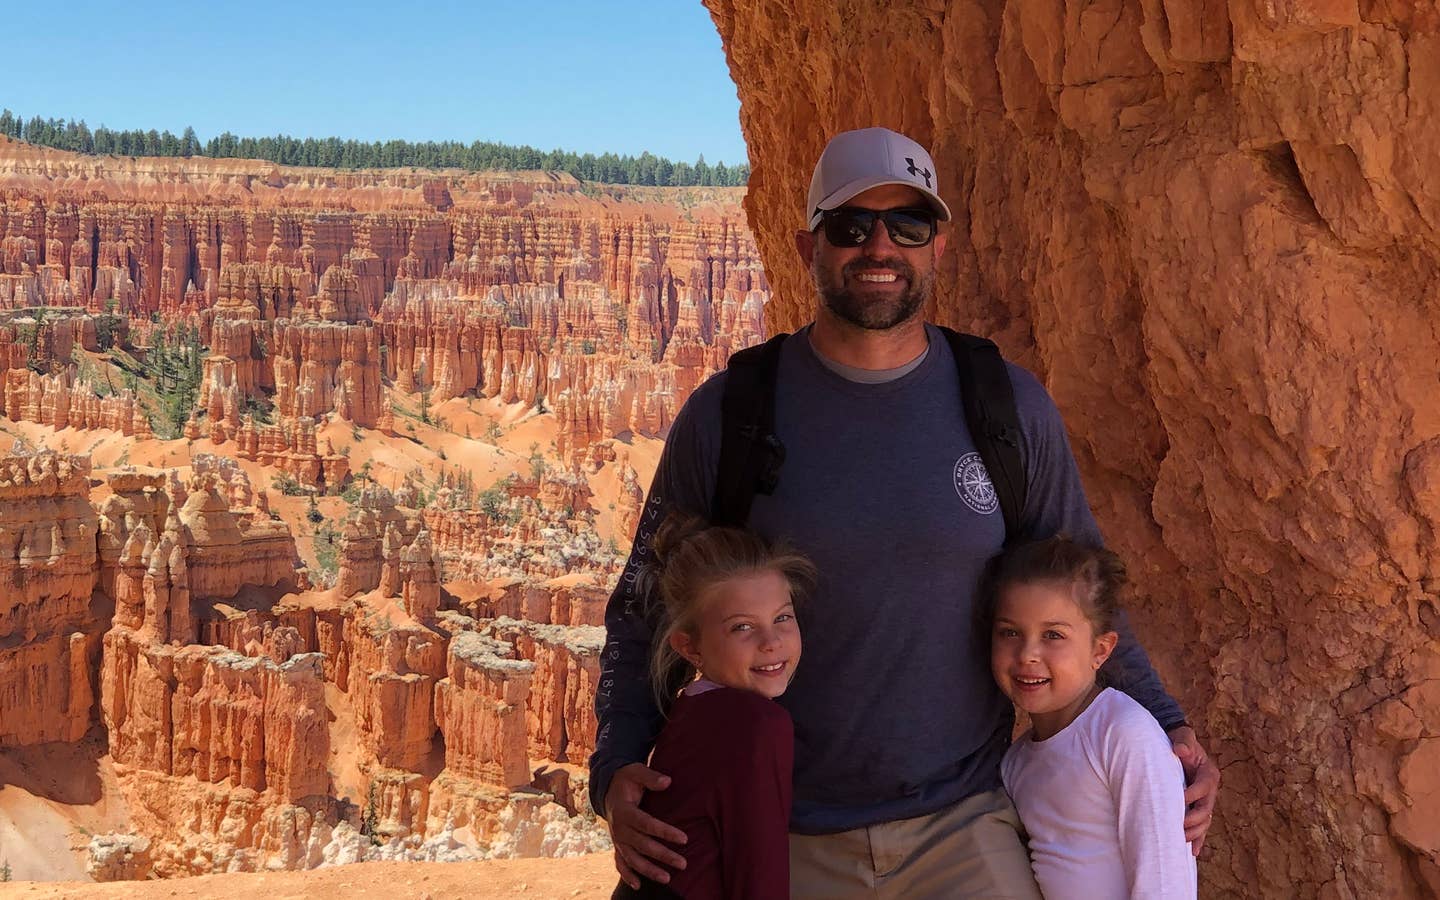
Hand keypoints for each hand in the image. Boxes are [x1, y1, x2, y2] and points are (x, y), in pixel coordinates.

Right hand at [605, 762, 688, 888]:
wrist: (607, 788)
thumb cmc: (626, 779)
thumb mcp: (636, 772)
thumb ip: (651, 777)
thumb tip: (668, 781)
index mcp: (624, 810)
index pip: (647, 824)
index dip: (665, 832)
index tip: (684, 839)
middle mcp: (619, 828)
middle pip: (643, 845)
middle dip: (663, 855)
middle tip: (683, 863)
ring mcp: (617, 839)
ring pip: (632, 858)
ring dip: (648, 870)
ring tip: (667, 879)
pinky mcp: (617, 844)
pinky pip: (619, 863)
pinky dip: (627, 875)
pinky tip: (638, 886)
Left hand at [1168, 725, 1219, 855]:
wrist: (1180, 746)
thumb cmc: (1181, 741)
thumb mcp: (1183, 737)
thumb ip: (1183, 741)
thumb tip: (1180, 749)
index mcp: (1209, 774)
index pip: (1202, 787)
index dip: (1191, 795)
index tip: (1177, 800)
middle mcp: (1210, 790)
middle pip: (1206, 809)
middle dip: (1193, 820)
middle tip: (1178, 826)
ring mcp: (1205, 801)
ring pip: (1204, 821)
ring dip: (1194, 833)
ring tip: (1181, 841)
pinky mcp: (1198, 807)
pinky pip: (1201, 826)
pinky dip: (1198, 839)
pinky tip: (1193, 852)